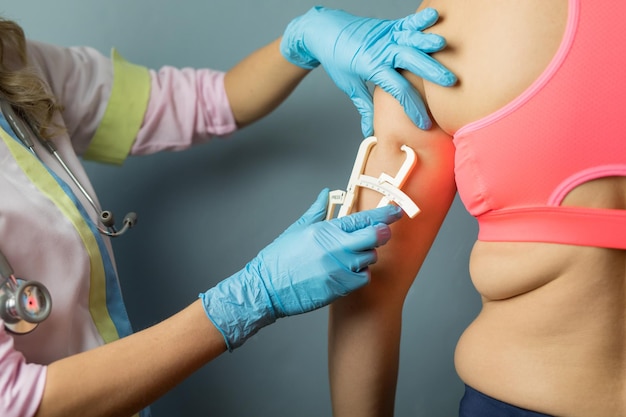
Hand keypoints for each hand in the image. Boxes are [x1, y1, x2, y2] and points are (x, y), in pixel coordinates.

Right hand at [200, 189, 402, 349]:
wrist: (266, 288)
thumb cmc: (279, 259)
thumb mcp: (297, 230)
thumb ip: (317, 211)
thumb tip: (326, 193)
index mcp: (326, 230)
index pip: (363, 218)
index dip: (385, 213)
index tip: (396, 210)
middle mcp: (336, 247)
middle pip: (376, 236)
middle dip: (383, 233)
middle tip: (382, 232)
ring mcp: (340, 268)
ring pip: (370, 258)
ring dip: (365, 255)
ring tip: (349, 256)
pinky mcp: (340, 287)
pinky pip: (363, 278)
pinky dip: (359, 275)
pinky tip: (346, 273)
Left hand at [280, 6, 456, 135]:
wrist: (324, 31)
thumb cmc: (338, 59)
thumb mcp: (350, 85)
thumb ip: (364, 107)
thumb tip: (369, 132)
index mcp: (372, 68)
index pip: (397, 90)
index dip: (412, 108)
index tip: (424, 123)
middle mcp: (381, 50)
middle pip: (409, 60)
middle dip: (430, 71)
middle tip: (450, 82)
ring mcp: (386, 36)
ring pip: (409, 38)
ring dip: (426, 42)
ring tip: (443, 45)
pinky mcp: (389, 26)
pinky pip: (406, 22)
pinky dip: (419, 20)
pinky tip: (434, 16)